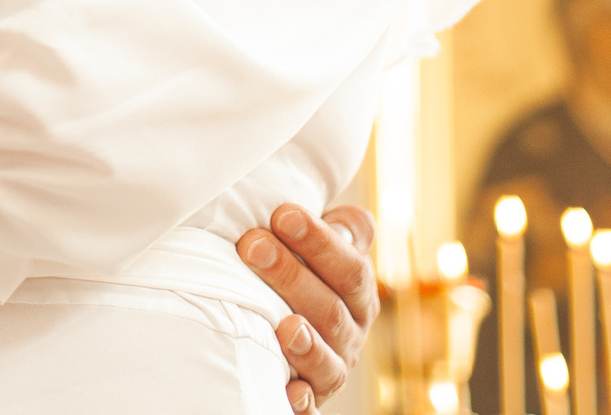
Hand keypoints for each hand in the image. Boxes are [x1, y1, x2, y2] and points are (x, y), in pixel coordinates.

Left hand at [236, 202, 376, 412]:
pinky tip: (290, 391)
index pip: (350, 268)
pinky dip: (303, 402)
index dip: (320, 241)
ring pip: (327, 362)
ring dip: (306, 345)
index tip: (283, 215)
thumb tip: (351, 221)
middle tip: (252, 245)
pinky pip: (313, 408)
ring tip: (284, 326)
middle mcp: (351, 334)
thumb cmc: (301, 274)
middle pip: (331, 309)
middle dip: (292, 276)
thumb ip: (340, 230)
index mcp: (358, 294)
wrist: (287, 330)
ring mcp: (332, 369)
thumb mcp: (321, 247)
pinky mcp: (311, 399)